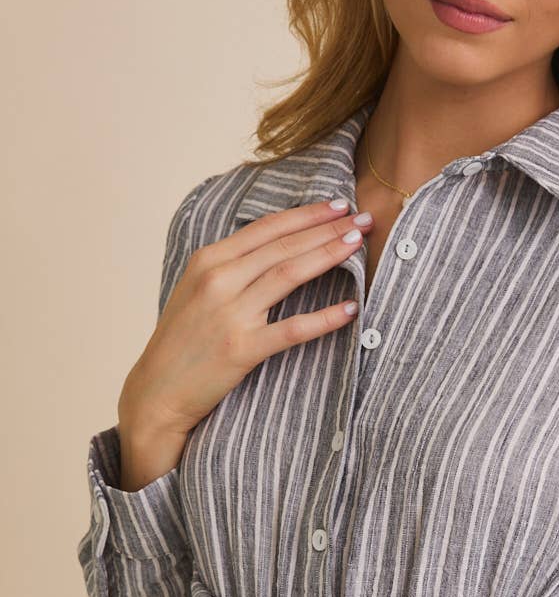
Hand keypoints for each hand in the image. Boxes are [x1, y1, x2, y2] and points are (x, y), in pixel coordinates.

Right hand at [118, 198, 372, 452]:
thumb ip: (231, 266)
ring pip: (289, 274)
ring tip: (359, 245)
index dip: (306, 214)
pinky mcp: (242, 348)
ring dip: (329, 255)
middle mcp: (218, 280)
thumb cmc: (182, 340)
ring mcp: (230, 314)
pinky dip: (325, 318)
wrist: (157, 391)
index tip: (339, 204)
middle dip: (327, 228)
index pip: (267, 228)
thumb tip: (276, 246)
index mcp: (208, 260)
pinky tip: (351, 309)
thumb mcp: (196, 290)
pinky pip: (292, 328)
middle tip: (364, 219)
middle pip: (284, 245)